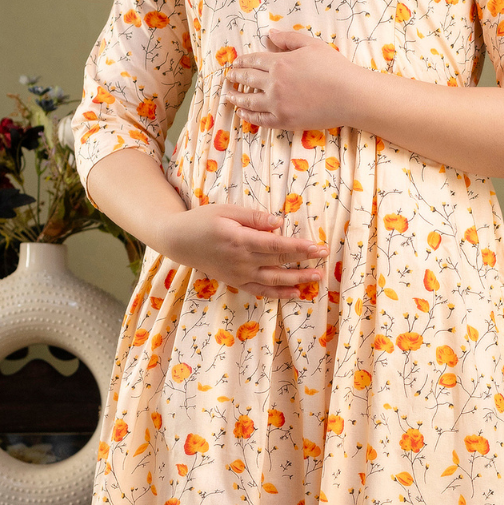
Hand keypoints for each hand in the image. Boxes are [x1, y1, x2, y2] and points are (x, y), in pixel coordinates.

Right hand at [162, 202, 326, 300]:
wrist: (178, 241)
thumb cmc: (202, 220)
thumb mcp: (227, 210)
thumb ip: (255, 218)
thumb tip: (279, 224)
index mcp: (240, 240)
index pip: (277, 246)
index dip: (300, 248)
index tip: (318, 247)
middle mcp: (242, 261)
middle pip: (279, 263)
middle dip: (304, 262)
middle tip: (324, 259)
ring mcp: (239, 274)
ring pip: (273, 280)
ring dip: (296, 280)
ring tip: (316, 279)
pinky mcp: (235, 281)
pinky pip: (260, 291)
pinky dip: (278, 294)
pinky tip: (294, 293)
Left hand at [224, 27, 366, 133]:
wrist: (349, 96)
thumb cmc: (334, 68)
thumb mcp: (311, 45)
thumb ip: (288, 39)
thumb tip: (269, 35)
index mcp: (279, 63)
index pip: (253, 61)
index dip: (242, 61)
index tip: (235, 63)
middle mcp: (274, 83)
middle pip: (247, 79)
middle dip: (235, 77)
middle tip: (228, 77)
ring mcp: (277, 104)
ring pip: (249, 101)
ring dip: (236, 97)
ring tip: (228, 96)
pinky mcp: (284, 121)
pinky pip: (260, 119)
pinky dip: (248, 116)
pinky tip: (243, 114)